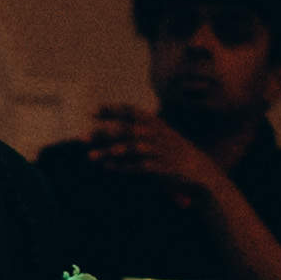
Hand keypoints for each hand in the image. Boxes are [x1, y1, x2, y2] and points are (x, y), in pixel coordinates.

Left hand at [80, 102, 238, 208]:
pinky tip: (107, 167)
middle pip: (124, 130)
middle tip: (82, 137)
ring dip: (107, 152)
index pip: (129, 111)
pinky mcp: (160, 168)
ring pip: (128, 149)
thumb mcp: (160, 133)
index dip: (110, 110)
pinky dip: (121, 166)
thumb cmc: (173, 150)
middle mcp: (155, 133)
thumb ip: (139, 127)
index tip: (90, 111)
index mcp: (154, 122)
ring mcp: (158, 150)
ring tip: (90, 156)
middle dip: (103, 133)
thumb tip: (112, 129)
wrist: (198, 170)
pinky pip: (136, 166)